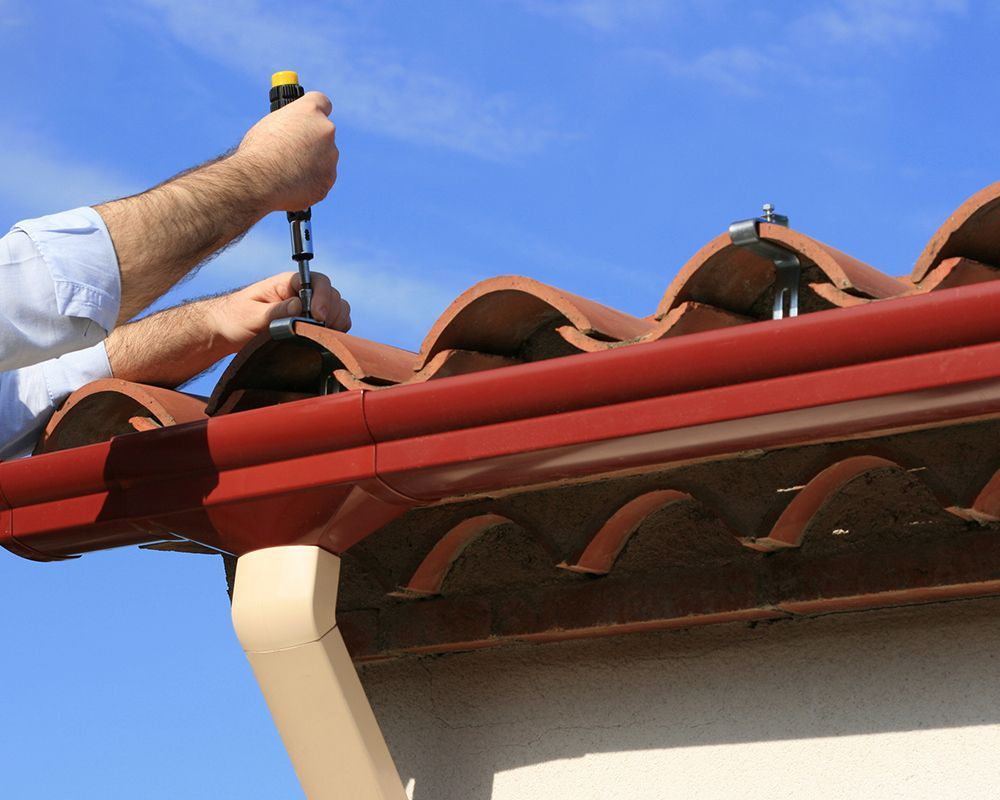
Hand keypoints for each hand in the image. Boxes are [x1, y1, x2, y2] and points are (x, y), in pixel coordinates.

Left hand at [208, 271, 351, 350]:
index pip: (318, 281)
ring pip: (338, 308)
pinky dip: (336, 331)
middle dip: (330, 313)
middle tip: (318, 331)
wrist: (227, 331)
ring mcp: (309, 307)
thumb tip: (300, 306)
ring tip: (319, 335)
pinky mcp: (312, 322)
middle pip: (333, 295)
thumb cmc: (235, 318)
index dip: (323, 297)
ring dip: (336, 322)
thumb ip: (276, 311)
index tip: (318, 316)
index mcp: (288, 283)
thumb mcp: (251, 315)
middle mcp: (303, 292)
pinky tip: (323, 339)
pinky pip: (336, 322)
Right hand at [234, 92, 338, 211]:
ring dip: (312, 164)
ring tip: (287, 172)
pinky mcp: (329, 178)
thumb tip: (292, 132)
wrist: (258, 180)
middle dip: (313, 142)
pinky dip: (311, 183)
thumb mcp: (270, 126)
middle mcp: (325, 129)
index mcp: (309, 110)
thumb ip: (289, 126)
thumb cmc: (257, 151)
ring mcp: (330, 155)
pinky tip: (293, 185)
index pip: (322, 103)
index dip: (316, 112)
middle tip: (293, 153)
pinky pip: (322, 179)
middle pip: (324, 134)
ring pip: (325, 158)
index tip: (311, 119)